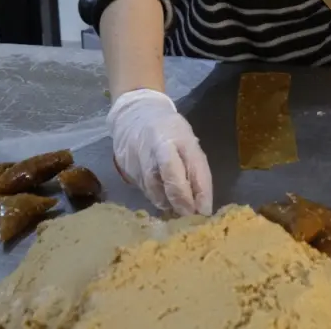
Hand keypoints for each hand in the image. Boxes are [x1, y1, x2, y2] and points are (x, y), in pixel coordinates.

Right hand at [107, 88, 211, 216]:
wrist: (133, 114)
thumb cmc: (169, 130)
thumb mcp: (188, 141)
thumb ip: (196, 169)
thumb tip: (203, 205)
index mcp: (177, 136)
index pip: (190, 165)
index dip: (198, 191)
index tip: (205, 211)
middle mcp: (155, 146)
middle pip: (169, 178)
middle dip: (181, 201)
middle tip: (189, 216)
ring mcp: (137, 156)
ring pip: (153, 189)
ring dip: (167, 203)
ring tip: (176, 209)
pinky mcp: (125, 167)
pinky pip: (143, 188)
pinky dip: (154, 196)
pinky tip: (161, 197)